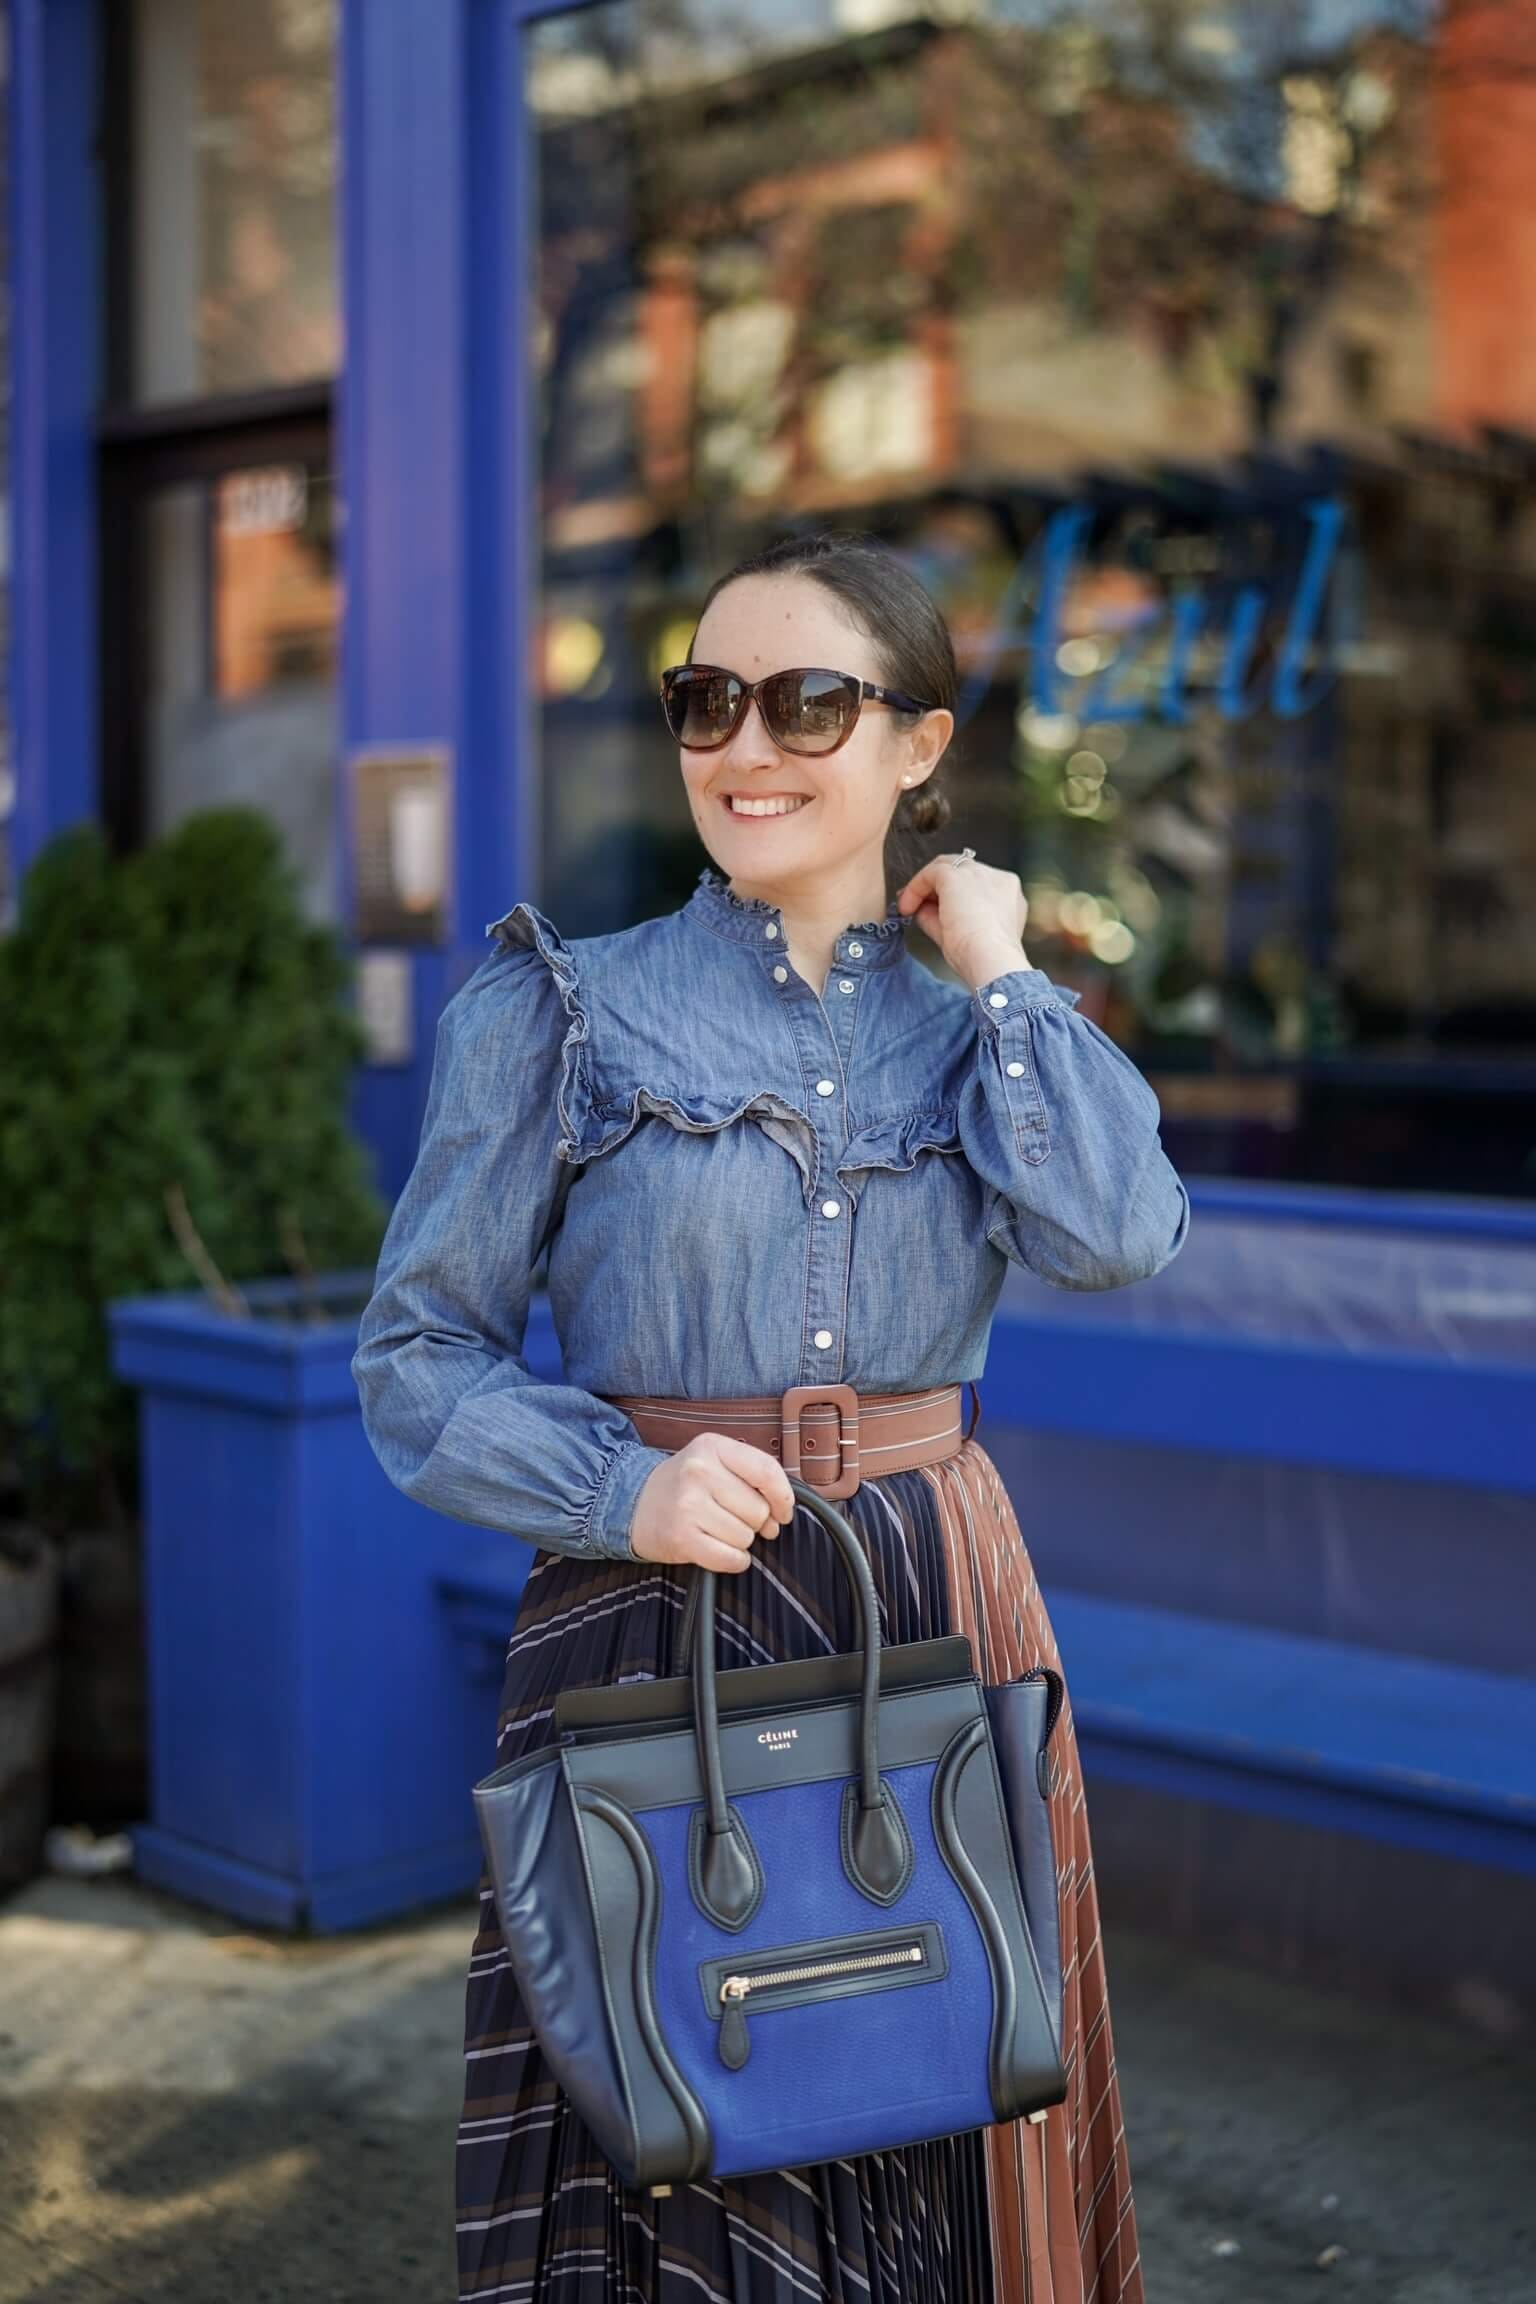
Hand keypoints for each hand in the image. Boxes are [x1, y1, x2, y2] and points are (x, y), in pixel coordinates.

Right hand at [628, 1433, 795, 1573]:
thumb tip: (783, 1510)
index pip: (767, 1471)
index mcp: (712, 1447)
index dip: (783, 1497)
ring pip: (746, 1537)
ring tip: (717, 1529)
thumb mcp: (713, 1460)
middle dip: (756, 1522)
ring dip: (740, 1541)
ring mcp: (688, 1505)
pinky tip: (719, 1549)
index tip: (783, 1511)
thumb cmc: (683, 1484)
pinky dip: (734, 1560)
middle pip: (759, 1510)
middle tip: (736, 1519)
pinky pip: (731, 1558)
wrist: (633, 1503)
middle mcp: (699, 1472)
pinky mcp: (681, 1537)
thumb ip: (750, 1474)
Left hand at [895, 853, 1031, 990]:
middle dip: (937, 887)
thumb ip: (941, 919)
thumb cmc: (982, 959)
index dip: (951, 897)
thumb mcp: (960, 936)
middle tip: (915, 904)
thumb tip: (920, 911)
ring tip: (909, 907)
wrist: (990, 960)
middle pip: (962, 872)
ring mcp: (979, 874)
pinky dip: (915, 887)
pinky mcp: (957, 876)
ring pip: (947, 867)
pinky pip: (931, 873)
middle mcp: (998, 879)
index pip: (976, 887)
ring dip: (925, 886)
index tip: (932, 910)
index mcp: (1007, 896)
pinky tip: (907, 906)